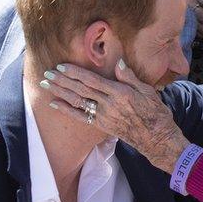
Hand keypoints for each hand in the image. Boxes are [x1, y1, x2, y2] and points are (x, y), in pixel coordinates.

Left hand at [43, 60, 189, 172]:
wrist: (156, 138)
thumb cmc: (155, 113)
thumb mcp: (148, 91)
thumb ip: (131, 77)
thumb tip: (119, 63)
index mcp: (120, 93)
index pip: (93, 81)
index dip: (76, 73)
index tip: (61, 66)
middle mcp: (109, 105)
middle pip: (81, 90)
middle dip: (62, 81)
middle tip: (47, 73)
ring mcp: (104, 116)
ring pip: (78, 102)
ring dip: (60, 92)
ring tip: (46, 84)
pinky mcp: (102, 125)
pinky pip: (80, 117)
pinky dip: (66, 110)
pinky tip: (54, 104)